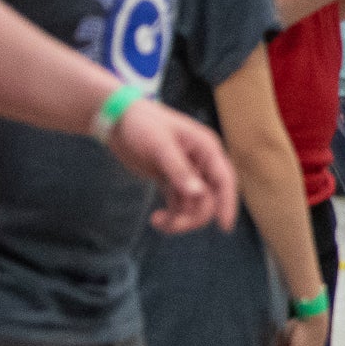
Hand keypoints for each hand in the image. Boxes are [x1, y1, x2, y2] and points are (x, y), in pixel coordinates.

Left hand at [108, 99, 237, 233]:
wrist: (117, 120)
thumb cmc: (141, 123)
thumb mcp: (159, 144)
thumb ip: (178, 169)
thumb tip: (197, 194)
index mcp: (206, 148)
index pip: (224, 179)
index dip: (227, 202)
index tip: (224, 225)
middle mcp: (201, 162)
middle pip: (210, 198)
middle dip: (192, 215)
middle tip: (170, 223)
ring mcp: (188, 173)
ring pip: (194, 206)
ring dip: (180, 219)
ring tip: (157, 221)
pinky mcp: (172, 181)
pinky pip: (179, 206)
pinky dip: (171, 216)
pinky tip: (156, 219)